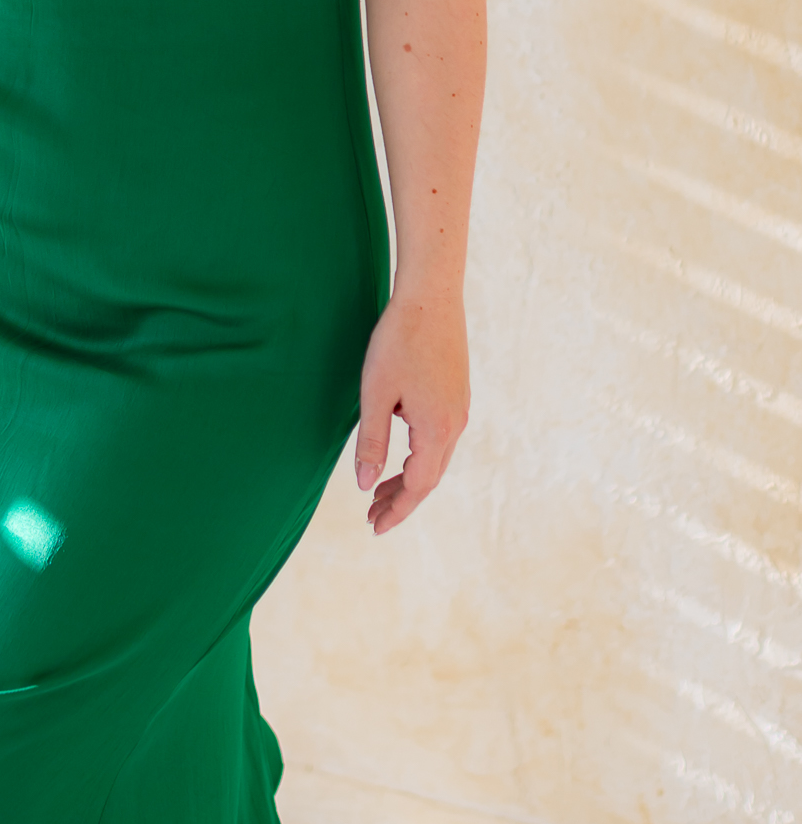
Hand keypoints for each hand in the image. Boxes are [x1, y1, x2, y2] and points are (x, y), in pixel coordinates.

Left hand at [354, 290, 469, 533]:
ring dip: (409, 477)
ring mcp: (459, 408)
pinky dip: (419, 455)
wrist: (431, 296)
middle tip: (371, 514)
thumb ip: (372, 441)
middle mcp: (455, 424)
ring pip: (435, 458)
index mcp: (437, 429)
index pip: (418, 486)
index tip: (374, 527)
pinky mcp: (456, 393)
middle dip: (401, 499)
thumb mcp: (376, 393)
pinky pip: (439, 438)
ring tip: (380, 489)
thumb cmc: (399, 340)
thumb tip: (365, 484)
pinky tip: (401, 450)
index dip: (396, 510)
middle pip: (429, 477)